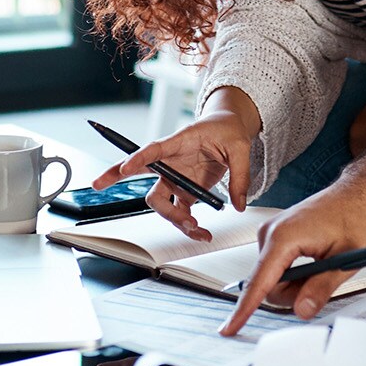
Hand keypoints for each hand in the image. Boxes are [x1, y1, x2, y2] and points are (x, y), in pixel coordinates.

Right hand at [92, 111, 255, 240]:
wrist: (228, 131)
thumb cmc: (227, 131)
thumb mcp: (239, 147)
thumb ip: (239, 174)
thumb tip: (238, 203)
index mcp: (178, 142)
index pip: (153, 150)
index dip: (137, 159)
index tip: (125, 169)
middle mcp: (171, 163)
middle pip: (144, 178)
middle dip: (138, 193)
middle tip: (157, 209)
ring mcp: (176, 180)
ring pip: (162, 203)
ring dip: (174, 219)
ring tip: (196, 229)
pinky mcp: (186, 192)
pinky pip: (181, 213)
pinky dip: (189, 227)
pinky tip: (202, 234)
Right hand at [218, 187, 365, 334]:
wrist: (356, 194)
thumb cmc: (354, 217)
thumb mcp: (347, 258)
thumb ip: (321, 288)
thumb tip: (301, 310)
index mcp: (283, 237)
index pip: (259, 282)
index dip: (245, 309)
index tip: (229, 328)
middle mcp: (270, 233)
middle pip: (267, 285)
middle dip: (293, 294)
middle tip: (324, 280)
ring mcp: (270, 233)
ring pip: (272, 279)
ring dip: (296, 283)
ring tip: (322, 266)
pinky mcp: (275, 236)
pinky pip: (276, 267)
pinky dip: (293, 274)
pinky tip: (313, 262)